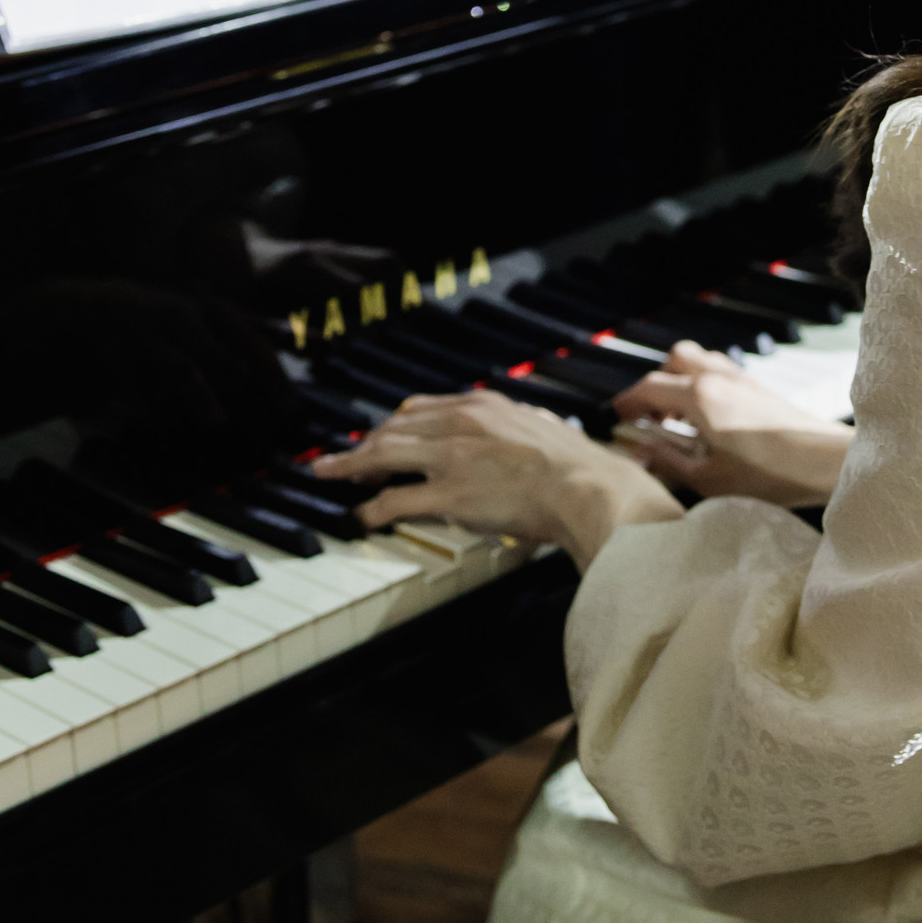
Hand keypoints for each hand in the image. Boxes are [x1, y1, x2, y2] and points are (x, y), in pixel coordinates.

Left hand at [313, 390, 680, 569]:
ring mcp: (453, 459)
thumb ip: (520, 427)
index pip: (421, 409)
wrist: (589, 489)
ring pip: (384, 456)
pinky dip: (373, 508)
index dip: (393, 424)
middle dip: (364, 445)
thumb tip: (525, 429)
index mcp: (484, 406)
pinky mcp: (451, 495)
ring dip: (352, 467)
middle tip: (344, 460)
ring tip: (332, 477)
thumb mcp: (542, 429)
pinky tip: (363, 516)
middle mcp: (461, 424)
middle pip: (394, 428)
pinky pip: (396, 500)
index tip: (380, 436)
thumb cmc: (577, 467)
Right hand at [610, 340, 852, 506]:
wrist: (825, 462)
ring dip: (681, 380)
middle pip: (674, 360)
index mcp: (700, 397)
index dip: (628, 402)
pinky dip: (704, 384)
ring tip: (679, 417)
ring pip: (699, 360)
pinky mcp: (758, 386)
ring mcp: (741, 378)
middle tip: (652, 417)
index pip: (649, 386)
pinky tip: (709, 417)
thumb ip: (668, 461)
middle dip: (656, 384)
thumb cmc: (770, 474)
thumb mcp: (709, 478)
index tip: (618, 419)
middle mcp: (718, 377)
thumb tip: (640, 451)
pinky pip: (720, 370)